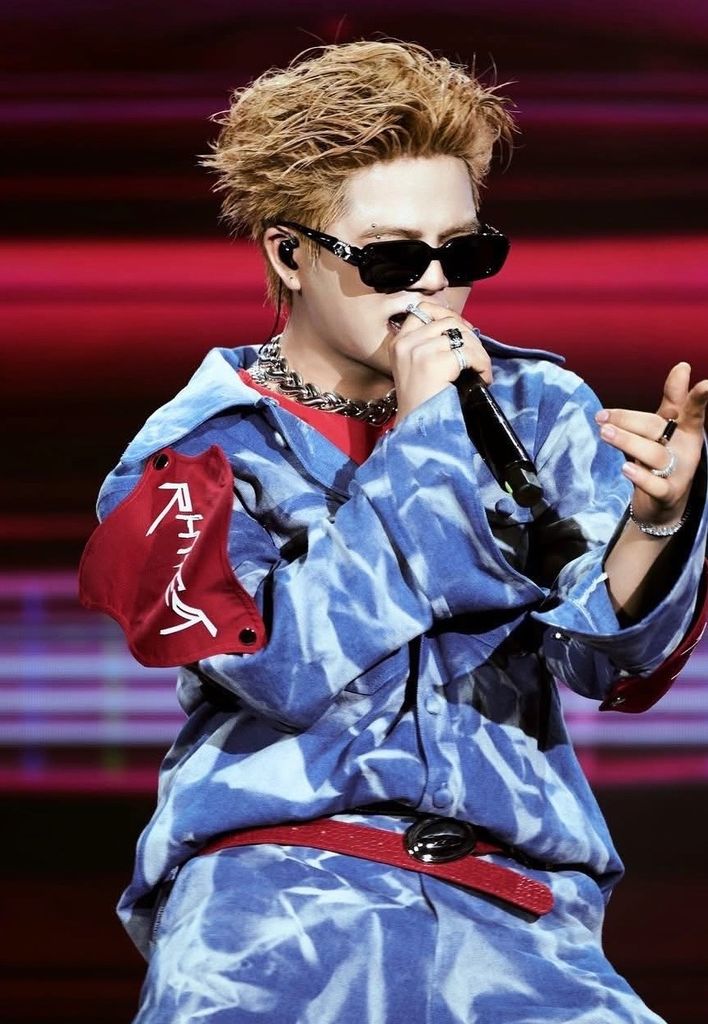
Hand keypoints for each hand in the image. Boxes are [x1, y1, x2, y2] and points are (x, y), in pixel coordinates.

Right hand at [390, 302, 491, 422]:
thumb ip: (429, 343)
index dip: (448, 315)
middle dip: (470, 336)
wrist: (417, 427)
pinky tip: (482, 378)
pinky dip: (483, 365)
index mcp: (398, 341)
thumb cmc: (422, 401)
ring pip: (463, 335)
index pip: (423, 308)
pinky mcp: (434, 363)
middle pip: (448, 320)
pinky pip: (469, 353)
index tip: (464, 330)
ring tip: (481, 370)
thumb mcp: (415, 366)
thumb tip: (460, 326)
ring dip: (479, 353)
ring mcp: (418, 351)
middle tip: (477, 357)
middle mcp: (405, 343)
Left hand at [595, 363, 707, 527]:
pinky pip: (655, 485)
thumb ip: (673, 398)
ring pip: (654, 454)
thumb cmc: (664, 456)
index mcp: (687, 430)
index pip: (693, 411)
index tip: (706, 383)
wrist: (663, 503)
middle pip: (657, 428)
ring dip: (627, 442)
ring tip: (604, 433)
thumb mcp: (668, 427)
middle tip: (601, 416)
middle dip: (629, 421)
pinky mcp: (668, 494)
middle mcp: (686, 450)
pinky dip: (641, 476)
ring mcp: (679, 473)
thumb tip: (682, 366)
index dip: (698, 399)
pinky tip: (625, 468)